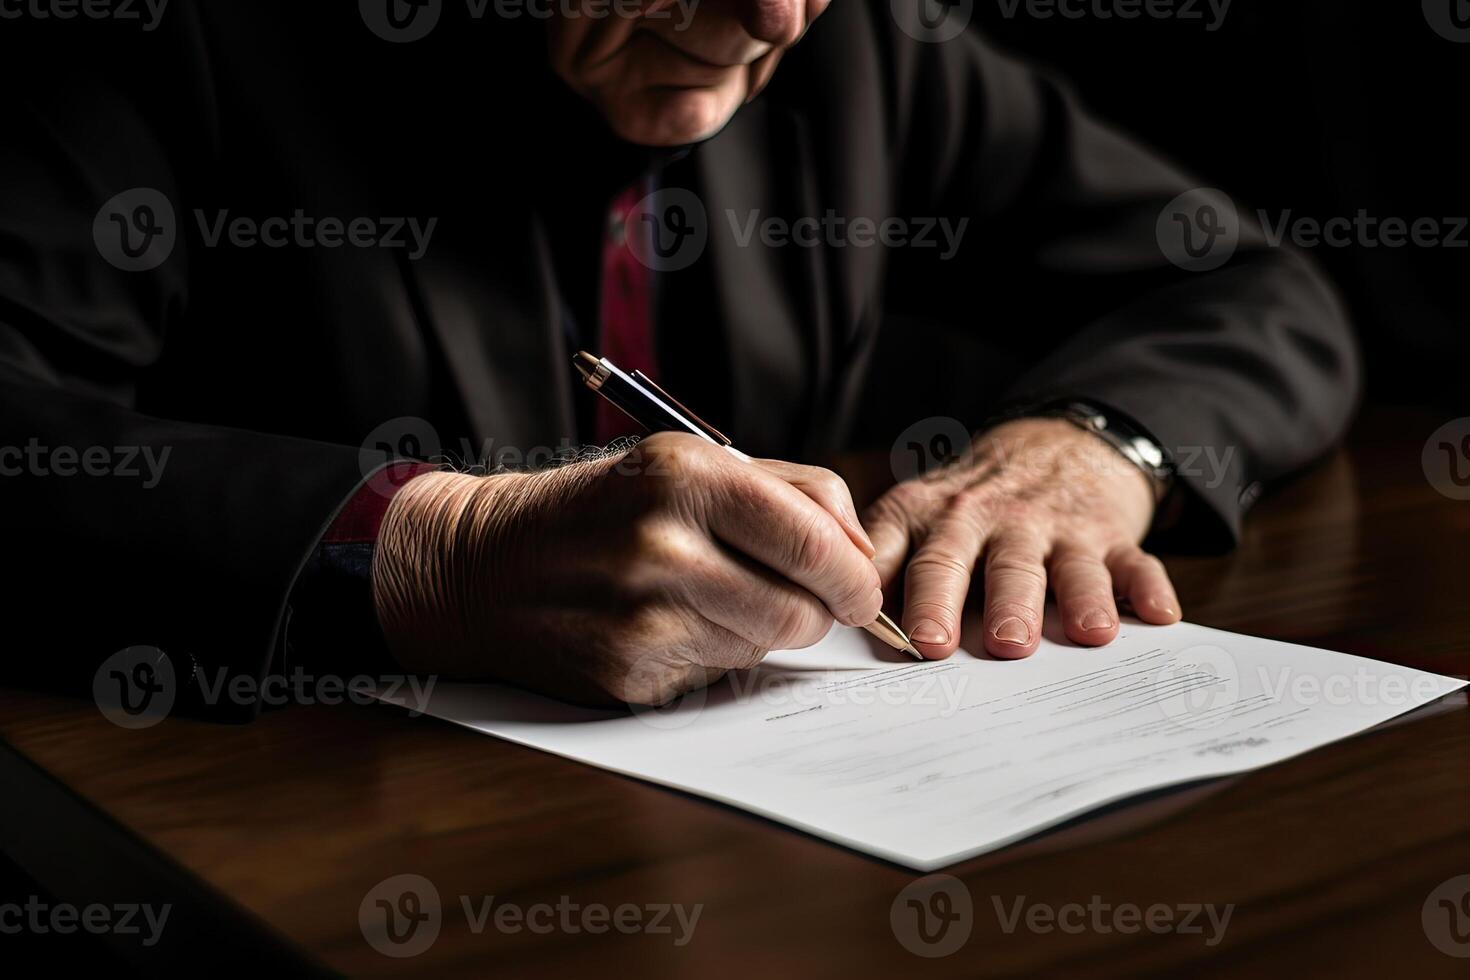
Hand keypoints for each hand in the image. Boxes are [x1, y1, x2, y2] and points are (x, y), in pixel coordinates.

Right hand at [371, 433, 881, 704]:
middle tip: (797, 596)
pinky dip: (710, 654)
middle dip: (814, 609)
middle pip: (801, 609)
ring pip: (763, 647)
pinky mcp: (628, 676)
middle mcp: (662, 546)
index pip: (814, 539)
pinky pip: (715, 676)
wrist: (481, 566)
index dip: (855, 574)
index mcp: (683, 477)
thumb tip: (860, 553)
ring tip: (706, 597)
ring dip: (758, 629)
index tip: (860, 586)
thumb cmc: (598, 510)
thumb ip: (784, 491)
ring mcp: (642, 618)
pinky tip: (665, 626)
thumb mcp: (681, 463)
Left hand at [863, 417, 1181, 659]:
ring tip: (1083, 633)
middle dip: (984, 604)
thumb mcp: (915, 513)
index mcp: (933, 518)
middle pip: (982, 565)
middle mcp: (990, 521)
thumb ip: (882, 561)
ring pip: (1060, 565)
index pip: (913, 559)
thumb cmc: (970, 501)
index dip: (907, 599)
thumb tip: (839, 621)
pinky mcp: (1108, 536)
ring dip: (1073, 598)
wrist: (1053, 443)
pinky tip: (1156, 615)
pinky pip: (1132, 562)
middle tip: (984, 645)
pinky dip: (1146, 588)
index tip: (907, 639)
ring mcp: (1053, 527)